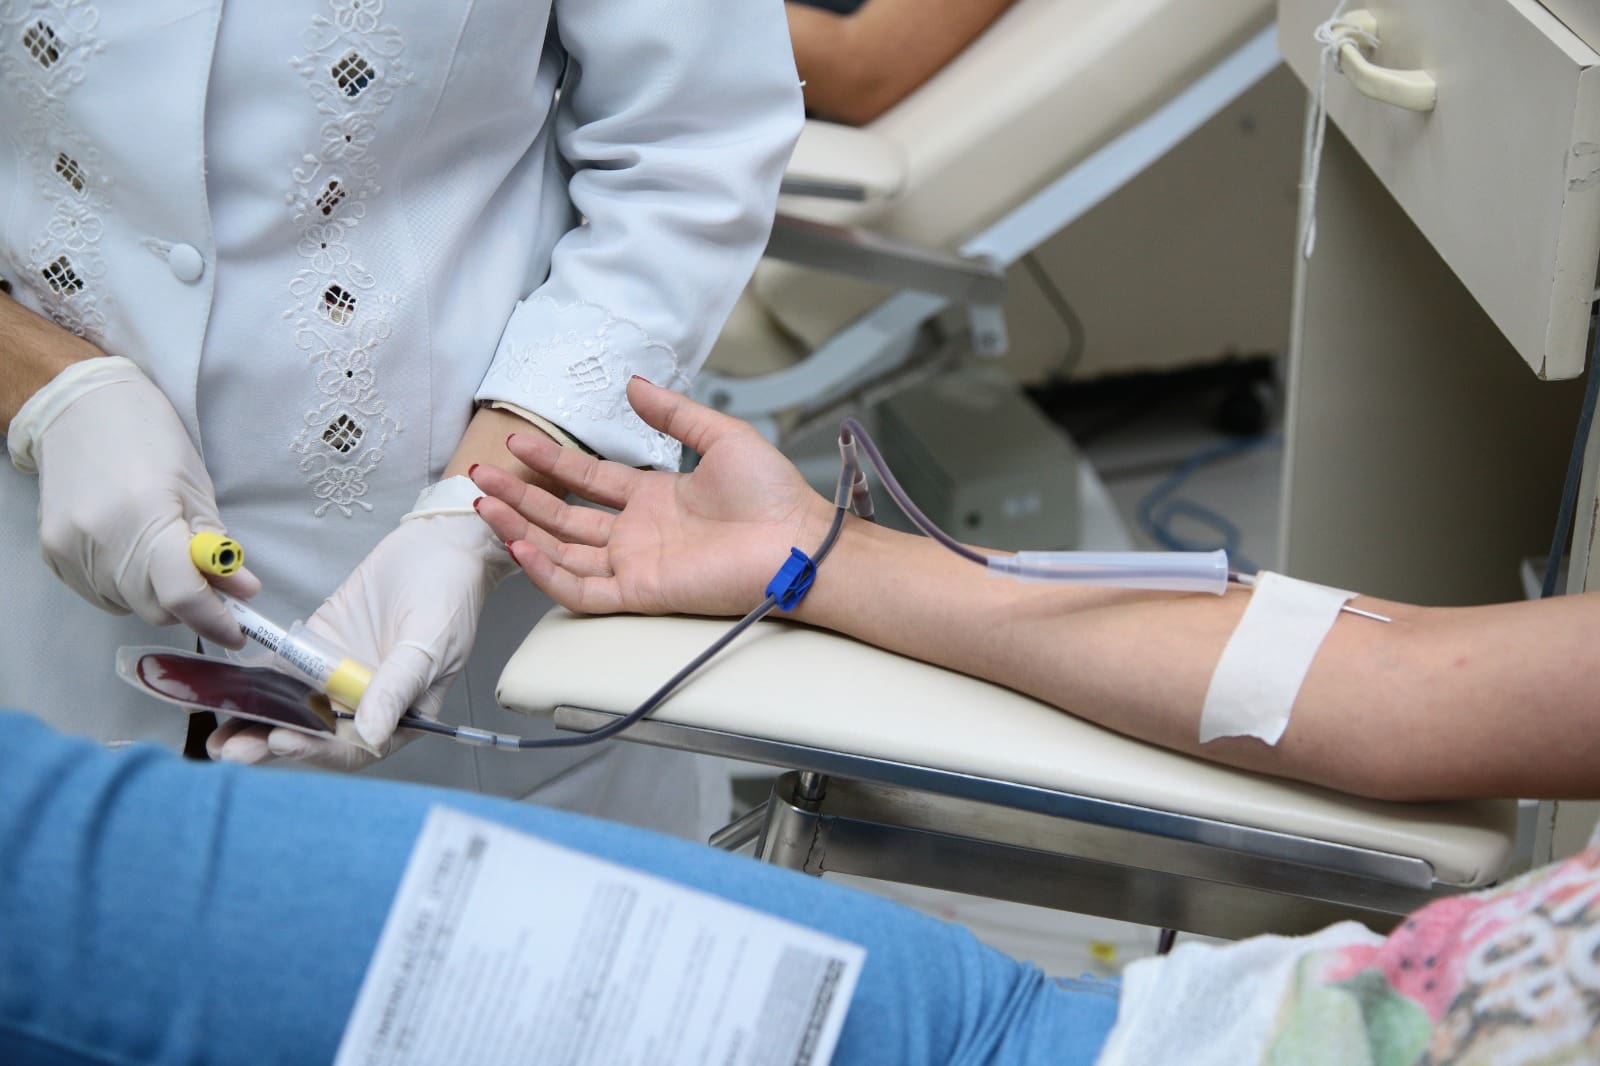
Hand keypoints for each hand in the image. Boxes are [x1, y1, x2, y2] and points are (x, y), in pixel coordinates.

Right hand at [19, 357, 259, 646]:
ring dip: (157, 595)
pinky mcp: (52, 554)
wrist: (81, 409)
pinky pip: (100, 594)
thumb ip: (218, 548)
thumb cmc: (151, 440)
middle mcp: (100, 541)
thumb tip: (243, 594)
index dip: (215, 621)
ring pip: (128, 605)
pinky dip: (127, 586)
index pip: (182, 596)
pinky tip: (135, 554)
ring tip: (166, 555)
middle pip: (155, 608)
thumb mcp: (197, 489)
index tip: (239, 632)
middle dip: (189, 607)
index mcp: (144, 517)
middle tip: (212, 588)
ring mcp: (70, 550)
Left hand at [210, 484, 514, 768]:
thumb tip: (371, 735)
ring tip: (218, 737)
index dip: (317, 749)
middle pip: (315, 734)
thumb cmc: (450, 597)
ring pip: (293, 708)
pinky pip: (283, 671)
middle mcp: (366, 702)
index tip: (282, 740)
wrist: (439, 545)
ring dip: (257, 723)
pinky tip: (225, 693)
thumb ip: (396, 688)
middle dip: (272, 743)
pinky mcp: (318, 647)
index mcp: (401, 714)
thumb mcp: (428, 646)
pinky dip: (255, 683)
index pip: (354, 746)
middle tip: (233, 750)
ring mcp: (338, 676)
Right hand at [471, 377, 833, 617]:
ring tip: (486, 504)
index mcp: (656, 498)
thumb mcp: (720, 436)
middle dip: (521, 496)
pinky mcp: (639, 591)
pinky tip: (520, 545)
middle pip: (564, 516)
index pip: (589, 481)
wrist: (796, 542)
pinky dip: (546, 571)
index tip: (517, 442)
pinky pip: (580, 588)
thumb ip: (673, 414)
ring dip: (522, 528)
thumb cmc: (772, 496)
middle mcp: (638, 532)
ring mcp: (636, 563)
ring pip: (562, 550)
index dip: (552, 462)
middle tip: (482, 475)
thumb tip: (632, 385)